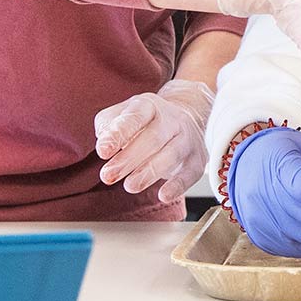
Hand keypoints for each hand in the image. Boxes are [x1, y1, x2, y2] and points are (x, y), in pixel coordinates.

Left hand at [93, 79, 214, 204]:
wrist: (185, 117)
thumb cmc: (146, 122)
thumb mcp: (123, 113)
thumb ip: (108, 124)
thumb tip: (104, 142)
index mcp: (149, 106)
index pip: (134, 117)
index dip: (118, 134)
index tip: (103, 152)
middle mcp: (172, 119)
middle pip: (153, 138)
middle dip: (129, 159)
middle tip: (108, 176)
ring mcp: (187, 139)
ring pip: (172, 154)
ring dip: (149, 172)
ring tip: (130, 186)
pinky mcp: (197, 159)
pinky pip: (190, 173)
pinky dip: (178, 185)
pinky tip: (163, 195)